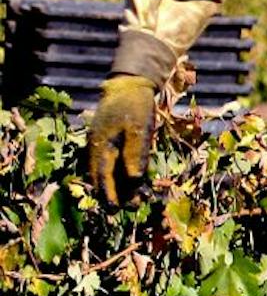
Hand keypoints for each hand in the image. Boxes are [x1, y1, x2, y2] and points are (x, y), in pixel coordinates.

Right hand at [87, 75, 157, 204]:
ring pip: (111, 172)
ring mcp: (105, 146)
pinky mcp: (113, 144)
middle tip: (132, 208)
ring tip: (137, 202)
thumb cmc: (134, 105)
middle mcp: (99, 149)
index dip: (108, 194)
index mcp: (101, 146)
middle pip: (105, 178)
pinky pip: (116, 164)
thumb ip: (135, 153)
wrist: (130, 86)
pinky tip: (136, 185)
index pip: (102, 176)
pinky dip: (125, 175)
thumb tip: (134, 178)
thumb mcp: (138, 128)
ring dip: (122, 187)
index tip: (114, 210)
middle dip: (116, 195)